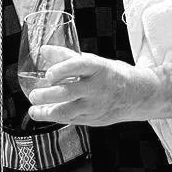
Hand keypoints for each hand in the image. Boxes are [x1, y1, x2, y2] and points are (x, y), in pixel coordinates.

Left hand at [24, 45, 152, 127]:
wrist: (138, 95)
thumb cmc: (112, 75)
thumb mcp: (94, 62)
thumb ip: (67, 57)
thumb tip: (44, 51)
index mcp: (99, 68)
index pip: (79, 66)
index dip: (62, 69)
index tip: (48, 74)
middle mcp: (98, 88)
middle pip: (69, 92)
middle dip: (47, 95)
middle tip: (33, 95)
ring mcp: (95, 106)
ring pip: (67, 111)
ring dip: (47, 111)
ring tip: (34, 108)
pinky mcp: (94, 119)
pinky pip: (70, 120)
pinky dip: (55, 117)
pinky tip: (45, 113)